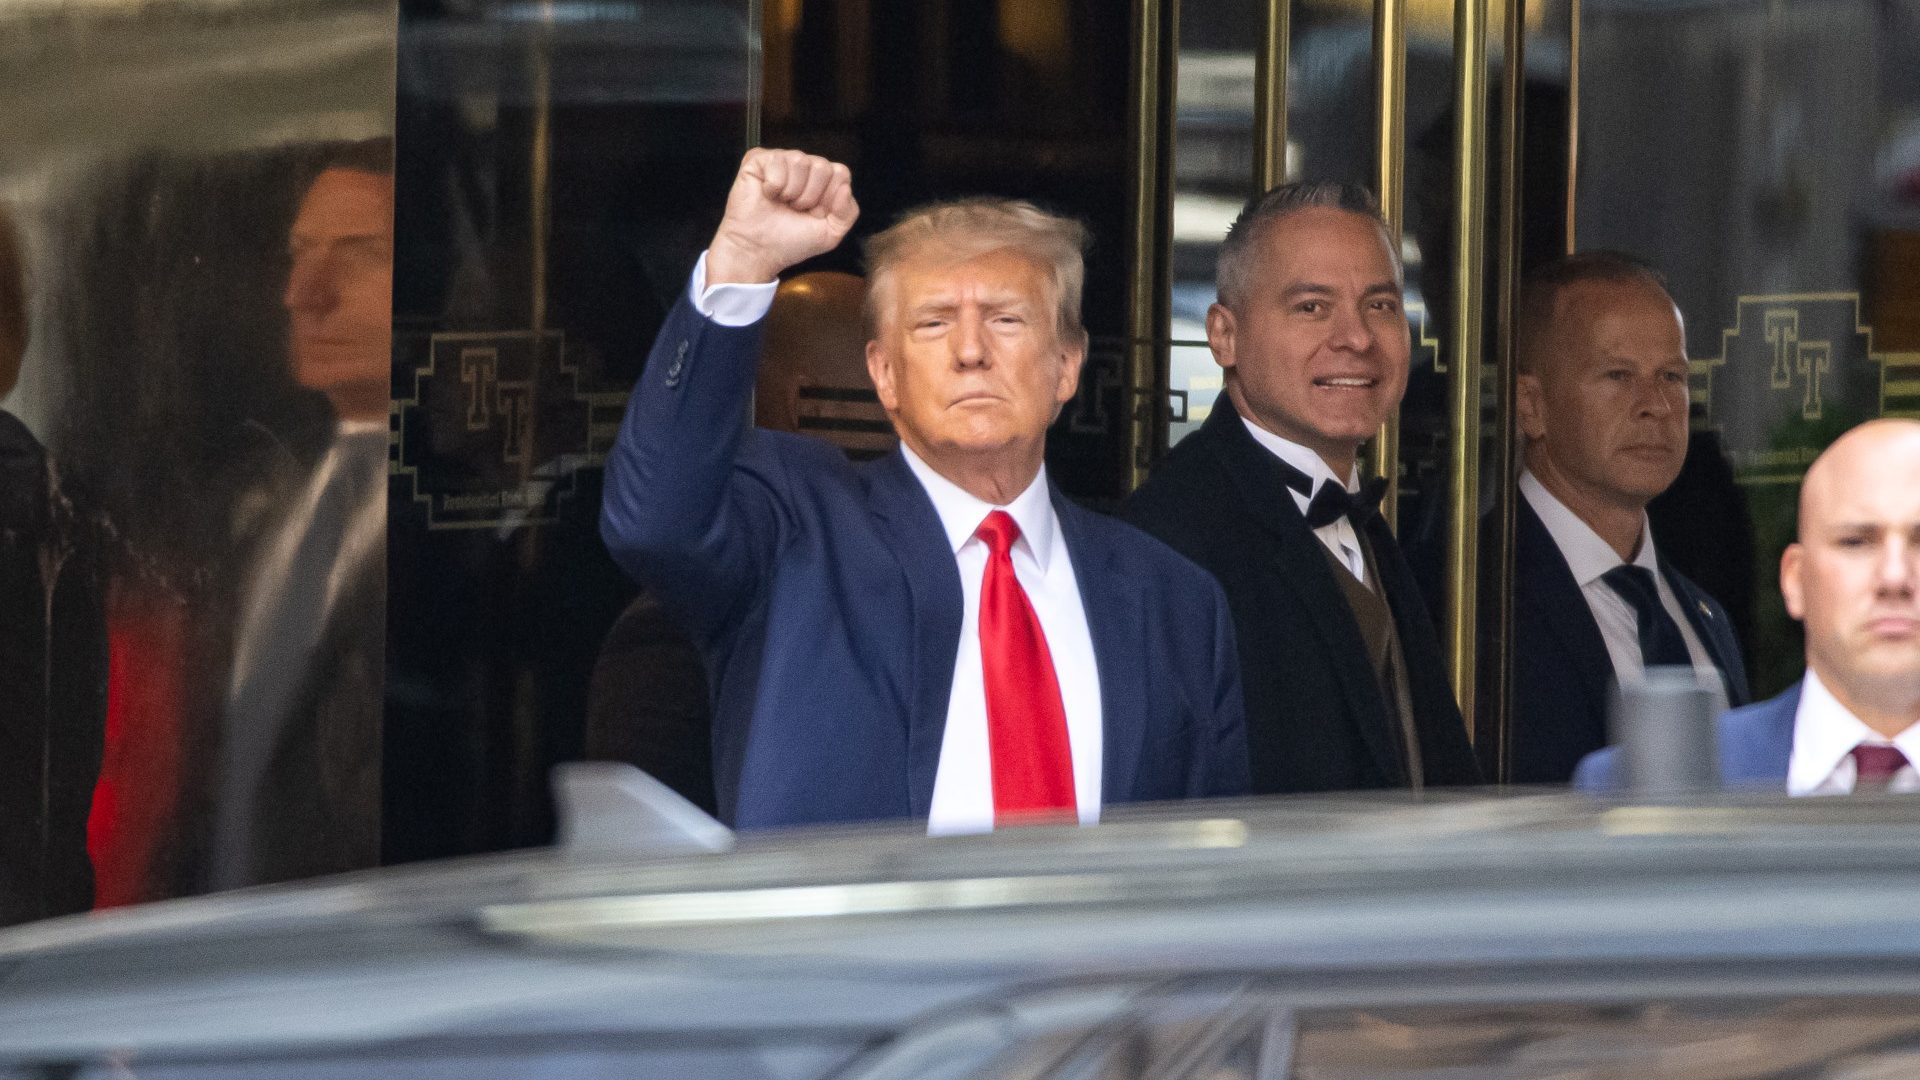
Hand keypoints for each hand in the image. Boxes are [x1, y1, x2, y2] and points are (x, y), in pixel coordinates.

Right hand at [705, 148, 858, 286]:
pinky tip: (767, 195)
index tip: (814, 214)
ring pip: (800, 160)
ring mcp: (781, 161)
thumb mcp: (831, 234)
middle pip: (822, 166)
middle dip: (810, 196)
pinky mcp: (758, 160)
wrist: (758, 251)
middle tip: (795, 209)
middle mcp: (804, 167)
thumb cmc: (791, 242)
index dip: (829, 198)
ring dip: (791, 191)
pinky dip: (774, 185)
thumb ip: (848, 213)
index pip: (841, 173)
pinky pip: (777, 161)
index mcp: (822, 181)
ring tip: (781, 203)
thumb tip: (845, 188)